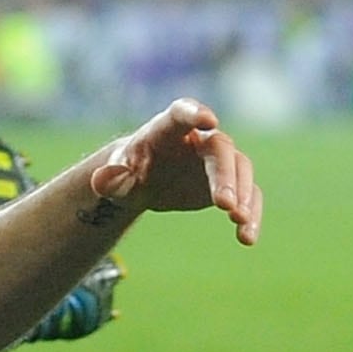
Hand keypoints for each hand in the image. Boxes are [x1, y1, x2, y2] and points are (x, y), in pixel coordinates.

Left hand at [86, 98, 261, 245]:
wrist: (143, 180)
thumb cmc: (128, 171)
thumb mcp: (115, 176)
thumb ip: (111, 178)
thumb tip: (101, 180)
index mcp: (167, 129)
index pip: (182, 113)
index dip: (195, 114)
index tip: (209, 120)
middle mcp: (199, 139)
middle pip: (220, 149)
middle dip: (224, 175)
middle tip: (224, 205)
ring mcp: (219, 160)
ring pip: (241, 170)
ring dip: (243, 196)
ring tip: (239, 222)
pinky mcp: (230, 183)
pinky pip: (248, 195)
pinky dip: (251, 214)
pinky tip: (246, 238)